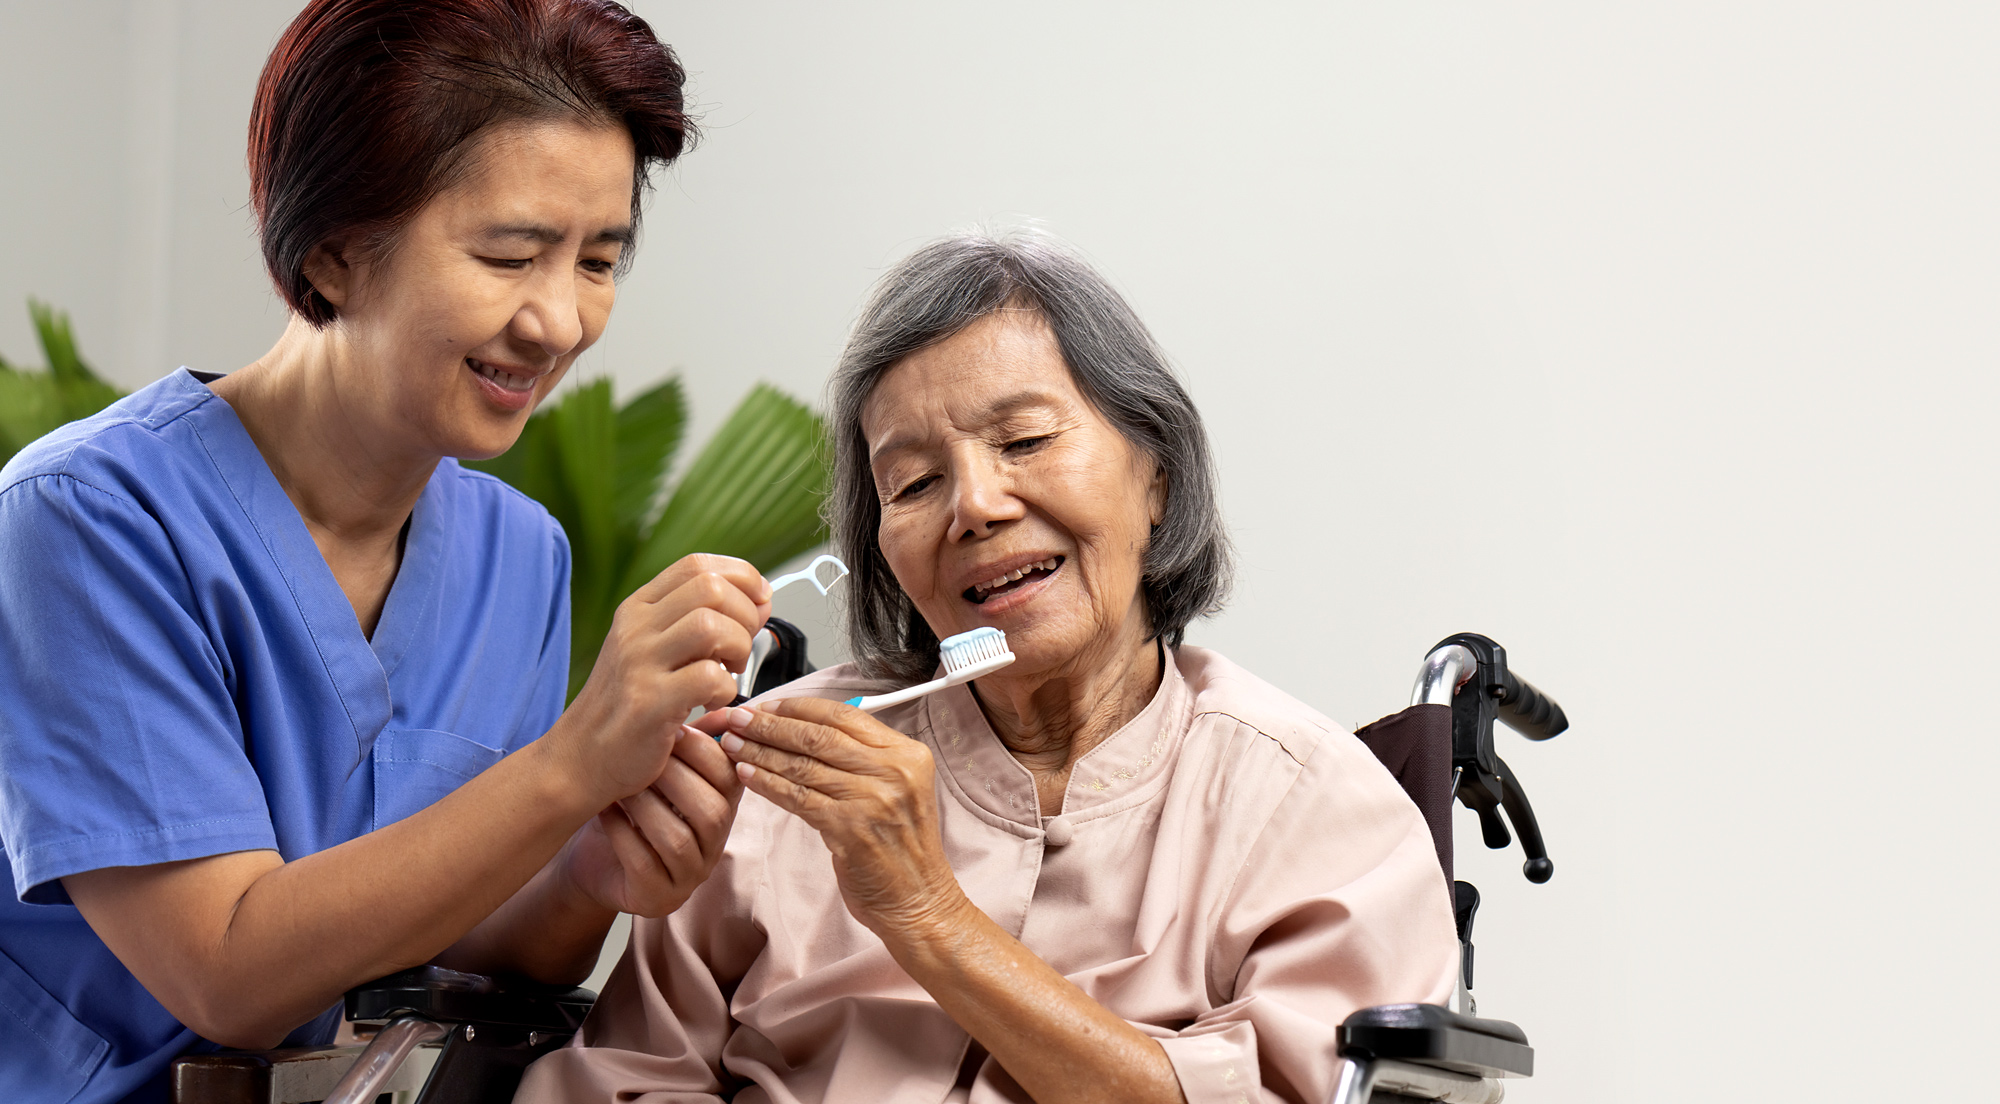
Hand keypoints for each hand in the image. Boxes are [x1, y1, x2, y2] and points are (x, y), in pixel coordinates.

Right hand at [558, 554, 771, 802]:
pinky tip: (711, 702)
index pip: (697, 565)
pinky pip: (708, 678)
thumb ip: (701, 621)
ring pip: (711, 626)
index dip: (741, 578)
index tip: (758, 603)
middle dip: (745, 615)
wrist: (580, 757)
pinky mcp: (648, 703)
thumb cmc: (628, 705)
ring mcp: (639, 663)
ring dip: (738, 649)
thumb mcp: (654, 649)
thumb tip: (760, 600)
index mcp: (639, 608)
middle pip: (710, 588)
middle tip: (740, 649)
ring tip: (729, 672)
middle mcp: (635, 627)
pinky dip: (726, 690)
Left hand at [558, 724, 743, 916]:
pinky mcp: (659, 899)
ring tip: (621, 787)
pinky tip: (606, 814)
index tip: (669, 729)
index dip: (704, 752)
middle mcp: (714, 846)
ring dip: (646, 807)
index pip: (732, 780)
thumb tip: (723, 703)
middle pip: (712, 812)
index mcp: (723, 809)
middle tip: (641, 756)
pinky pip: (645, 865)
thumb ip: (691, 743)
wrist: (595, 859)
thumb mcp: (661, 771)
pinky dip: (623, 834)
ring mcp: (689, 876)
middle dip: (673, 778)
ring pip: (679, 840)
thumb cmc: (632, 809)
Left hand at [714, 698, 967, 938]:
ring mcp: (872, 799)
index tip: (767, 705)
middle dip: (771, 724)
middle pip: (818, 735)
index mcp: (907, 753)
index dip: (798, 707)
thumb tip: (807, 730)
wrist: (920, 901)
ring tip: (732, 744)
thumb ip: (864, 758)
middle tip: (738, 718)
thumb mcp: (899, 789)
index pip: (844, 715)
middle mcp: (893, 770)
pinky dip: (768, 783)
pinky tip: (747, 775)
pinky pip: (798, 797)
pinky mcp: (850, 829)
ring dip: (761, 751)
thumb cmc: (902, 849)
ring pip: (803, 764)